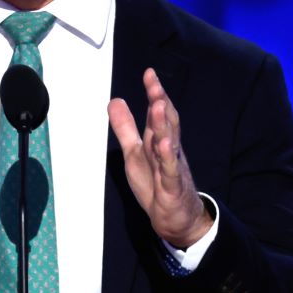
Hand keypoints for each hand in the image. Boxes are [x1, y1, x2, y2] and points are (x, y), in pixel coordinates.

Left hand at [108, 68, 211, 248]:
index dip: (155, 93)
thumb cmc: (156, 183)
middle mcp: (169, 151)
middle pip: (167, 124)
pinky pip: (170, 171)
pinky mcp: (172, 188)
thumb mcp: (135, 153)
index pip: (159, 113)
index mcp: (160, 141)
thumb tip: (115, 100)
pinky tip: (164, 145)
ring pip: (169, 144)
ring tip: (158, 106)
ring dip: (163, 125)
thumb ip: (126, 128)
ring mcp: (172, 169)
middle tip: (155, 85)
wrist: (177, 219)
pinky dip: (168, 158)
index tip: (149, 73)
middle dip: (161, 104)